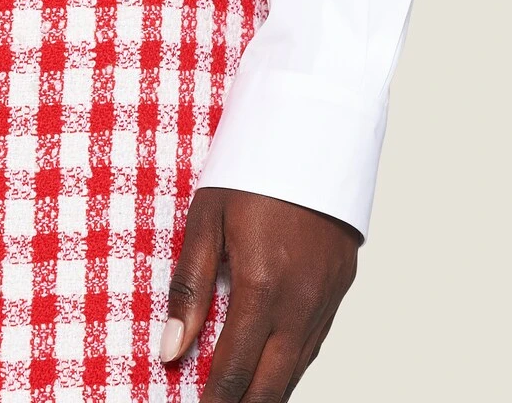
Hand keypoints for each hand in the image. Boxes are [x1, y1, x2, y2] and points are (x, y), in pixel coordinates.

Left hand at [161, 188, 360, 401]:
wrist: (313, 135)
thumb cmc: (251, 172)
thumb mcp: (206, 218)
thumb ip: (188, 285)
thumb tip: (170, 348)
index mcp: (261, 287)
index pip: (235, 369)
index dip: (215, 401)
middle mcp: (298, 302)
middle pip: (271, 384)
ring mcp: (325, 297)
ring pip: (297, 368)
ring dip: (269, 391)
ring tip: (242, 400)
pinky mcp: (340, 286)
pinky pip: (315, 341)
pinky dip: (293, 363)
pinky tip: (276, 368)